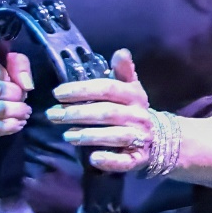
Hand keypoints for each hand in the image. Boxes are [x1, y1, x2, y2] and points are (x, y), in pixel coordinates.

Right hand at [0, 49, 32, 153]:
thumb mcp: (10, 69)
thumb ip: (19, 65)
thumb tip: (25, 84)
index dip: (1, 70)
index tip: (8, 77)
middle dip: (14, 94)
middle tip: (22, 98)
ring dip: (14, 111)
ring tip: (24, 111)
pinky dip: (7, 126)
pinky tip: (18, 123)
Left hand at [47, 49, 157, 174]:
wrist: (158, 139)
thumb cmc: (132, 110)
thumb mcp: (130, 88)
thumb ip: (123, 71)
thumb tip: (121, 51)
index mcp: (135, 96)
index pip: (108, 89)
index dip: (82, 90)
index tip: (57, 93)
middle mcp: (139, 116)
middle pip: (107, 113)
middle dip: (78, 114)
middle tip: (53, 115)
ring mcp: (141, 137)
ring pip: (115, 136)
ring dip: (89, 136)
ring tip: (66, 135)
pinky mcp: (139, 158)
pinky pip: (125, 161)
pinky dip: (109, 160)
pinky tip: (93, 158)